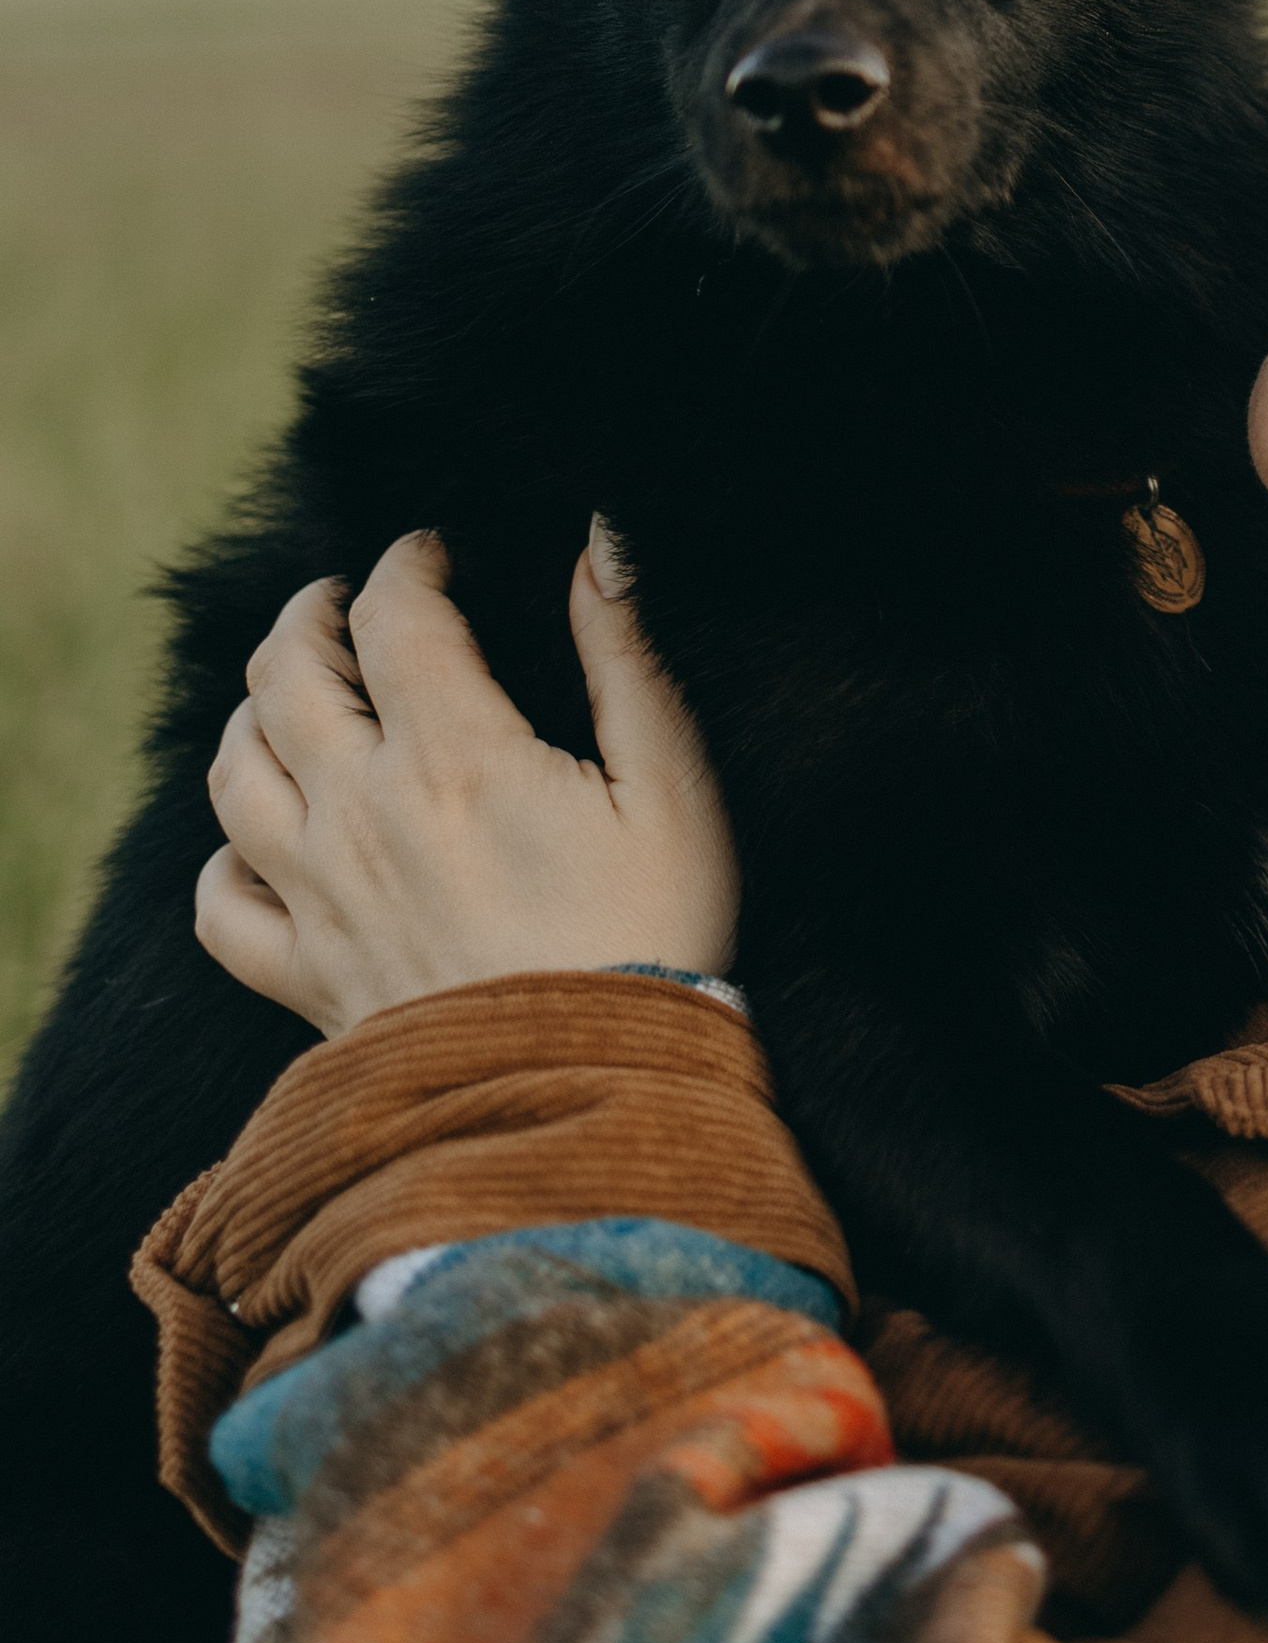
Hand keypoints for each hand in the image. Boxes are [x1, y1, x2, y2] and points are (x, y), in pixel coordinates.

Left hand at [197, 526, 740, 1034]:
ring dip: (256, 710)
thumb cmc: (653, 935)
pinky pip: (219, 902)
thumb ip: (626, 655)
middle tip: (346, 600)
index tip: (433, 553)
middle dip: (312, 613)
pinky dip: (227, 853)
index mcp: (454, 757)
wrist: (595, 1097)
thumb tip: (600, 545)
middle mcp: (362, 815)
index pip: (391, 614)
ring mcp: (320, 898)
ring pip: (233, 770)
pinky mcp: (306, 976)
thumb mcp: (673, 783)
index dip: (407, 562)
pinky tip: (267, 835)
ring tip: (296, 692)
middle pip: (285, 673)